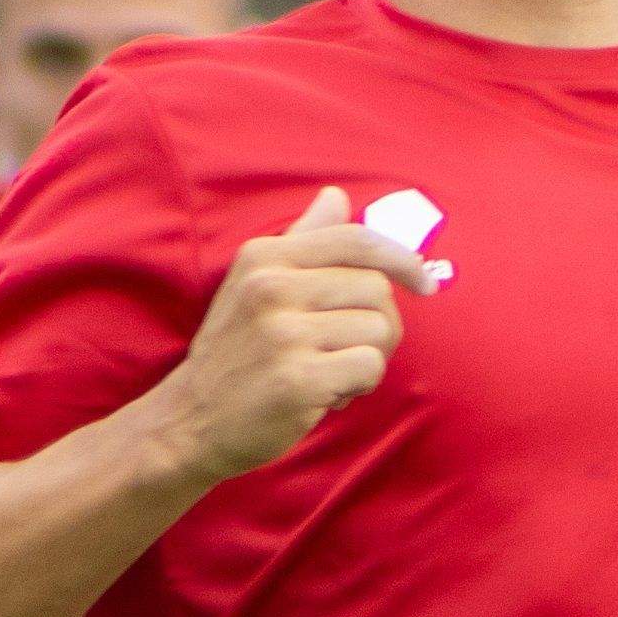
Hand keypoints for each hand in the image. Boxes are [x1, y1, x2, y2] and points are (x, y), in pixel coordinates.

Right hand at [147, 187, 432, 484]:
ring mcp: (282, 332)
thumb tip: (337, 195)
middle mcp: (270, 286)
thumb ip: (301, 240)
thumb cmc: (237, 352)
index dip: (403, 258)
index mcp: (264, 256)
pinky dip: (359, 384)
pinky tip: (327, 394)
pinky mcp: (297, 378)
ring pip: (379, 329)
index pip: (356, 240)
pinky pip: (369, 366)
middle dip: (378, 323)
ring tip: (329, 371)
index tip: (426, 282)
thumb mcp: (254, 285)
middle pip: (376, 288)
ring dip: (367, 358)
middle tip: (345, 349)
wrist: (191, 421)